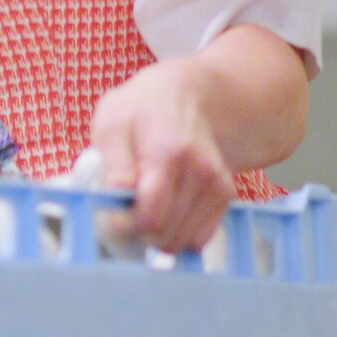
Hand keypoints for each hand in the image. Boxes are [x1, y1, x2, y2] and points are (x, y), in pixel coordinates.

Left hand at [90, 60, 235, 253]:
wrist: (187, 95)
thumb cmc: (141, 110)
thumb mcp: (112, 124)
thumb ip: (113, 168)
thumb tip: (116, 209)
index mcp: (169, 153)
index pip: (151, 218)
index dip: (125, 225)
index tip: (112, 211)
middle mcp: (200, 172)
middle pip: (166, 235)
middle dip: (139, 231)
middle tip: (126, 206)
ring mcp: (216, 185)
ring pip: (183, 241)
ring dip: (159, 233)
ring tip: (146, 202)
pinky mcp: (225, 195)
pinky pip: (198, 237)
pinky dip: (178, 231)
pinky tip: (167, 207)